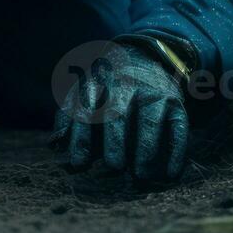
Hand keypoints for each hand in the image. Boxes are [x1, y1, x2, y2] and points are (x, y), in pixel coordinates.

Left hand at [50, 41, 189, 180]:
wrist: (143, 57)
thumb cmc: (105, 88)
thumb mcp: (82, 93)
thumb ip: (67, 119)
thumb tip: (53, 145)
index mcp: (97, 84)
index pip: (87, 111)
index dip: (82, 138)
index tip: (79, 163)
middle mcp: (126, 86)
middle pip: (119, 114)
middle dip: (115, 142)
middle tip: (113, 168)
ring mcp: (153, 94)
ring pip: (150, 121)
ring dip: (146, 149)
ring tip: (141, 175)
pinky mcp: (176, 104)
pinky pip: (179, 128)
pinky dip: (176, 152)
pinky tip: (170, 174)